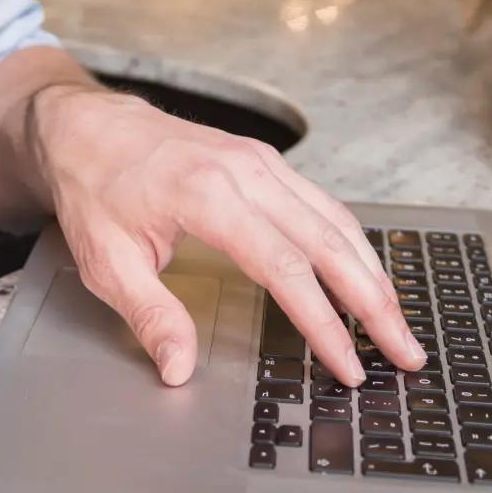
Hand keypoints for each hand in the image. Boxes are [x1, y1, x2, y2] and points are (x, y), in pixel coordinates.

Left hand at [28, 84, 424, 389]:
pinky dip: (351, 243)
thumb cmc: (93, 187)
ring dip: (372, 272)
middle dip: (373, 301)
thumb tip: (179, 368)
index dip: (323, 323)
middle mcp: (245, 171)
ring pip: (335, 220)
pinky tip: (363, 274)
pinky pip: (321, 203)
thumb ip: (149, 315)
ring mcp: (259, 161)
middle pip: (328, 242)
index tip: (348, 365)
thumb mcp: (104, 260)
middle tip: (406, 350)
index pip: (285, 268)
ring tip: (397, 322)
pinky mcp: (263, 161)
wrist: (85, 124)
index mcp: (208, 195)